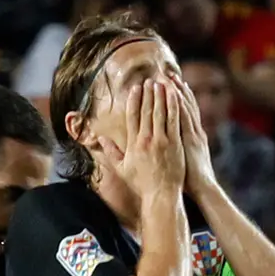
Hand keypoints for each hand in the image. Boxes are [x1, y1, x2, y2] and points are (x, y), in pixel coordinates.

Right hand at [97, 79, 184, 197]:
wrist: (160, 195)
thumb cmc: (141, 183)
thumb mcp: (122, 168)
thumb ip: (111, 152)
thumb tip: (99, 139)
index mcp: (133, 144)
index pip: (132, 117)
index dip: (134, 101)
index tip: (135, 89)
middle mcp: (146, 140)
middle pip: (146, 111)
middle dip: (147, 94)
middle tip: (149, 80)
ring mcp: (162, 142)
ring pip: (160, 113)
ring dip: (160, 96)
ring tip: (161, 83)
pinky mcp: (175, 144)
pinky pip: (174, 121)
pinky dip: (174, 106)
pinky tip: (175, 96)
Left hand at [170, 75, 217, 191]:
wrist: (203, 188)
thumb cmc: (190, 180)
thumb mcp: (184, 160)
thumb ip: (178, 150)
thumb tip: (167, 145)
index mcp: (192, 136)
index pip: (184, 112)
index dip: (178, 97)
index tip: (170, 84)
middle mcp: (194, 131)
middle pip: (186, 106)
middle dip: (177, 89)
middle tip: (169, 74)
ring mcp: (194, 134)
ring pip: (185, 108)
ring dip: (178, 92)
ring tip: (170, 77)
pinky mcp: (192, 139)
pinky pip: (184, 118)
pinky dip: (180, 104)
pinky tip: (174, 92)